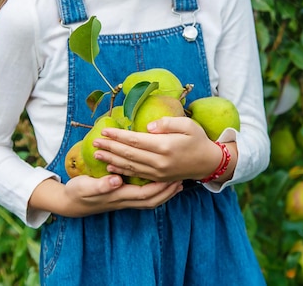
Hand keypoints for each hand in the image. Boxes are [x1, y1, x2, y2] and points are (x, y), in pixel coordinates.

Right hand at [29, 175, 182, 218]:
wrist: (70, 202)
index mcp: (119, 196)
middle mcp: (124, 200)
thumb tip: (117, 180)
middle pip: (152, 200)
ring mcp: (124, 200)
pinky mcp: (122, 197)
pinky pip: (144, 197)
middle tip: (181, 179)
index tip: (172, 178)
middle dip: (167, 191)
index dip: (160, 188)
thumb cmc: (78, 192)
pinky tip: (159, 182)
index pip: (145, 194)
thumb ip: (101, 184)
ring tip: (176, 183)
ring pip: (149, 201)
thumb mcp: (86, 186)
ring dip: (163, 193)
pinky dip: (155, 192)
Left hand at [92, 116, 225, 181]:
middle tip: (95, 140)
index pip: (136, 141)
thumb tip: (148, 126)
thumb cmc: (198, 139)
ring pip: (130, 166)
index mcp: (165, 146)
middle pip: (129, 154)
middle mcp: (159, 162)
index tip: (105, 129)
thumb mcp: (187, 125)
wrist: (208, 162)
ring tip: (97, 153)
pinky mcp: (158, 178)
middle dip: (110, 147)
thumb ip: (168, 123)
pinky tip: (110, 167)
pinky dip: (121, 171)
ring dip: (112, 159)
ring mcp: (158, 172)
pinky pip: (136, 175)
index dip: (119, 135)